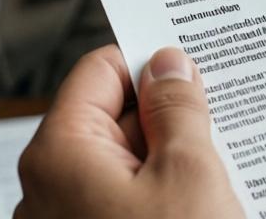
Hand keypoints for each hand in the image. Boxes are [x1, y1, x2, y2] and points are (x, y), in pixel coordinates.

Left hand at [15, 45, 242, 218]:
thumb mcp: (188, 172)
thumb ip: (177, 109)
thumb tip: (168, 65)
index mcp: (60, 154)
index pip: (100, 70)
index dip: (150, 62)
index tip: (193, 65)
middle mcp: (48, 187)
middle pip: (113, 117)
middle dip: (167, 116)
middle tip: (217, 123)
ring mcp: (67, 218)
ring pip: (125, 162)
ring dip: (169, 160)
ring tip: (213, 176)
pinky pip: (125, 197)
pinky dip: (161, 193)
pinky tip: (200, 202)